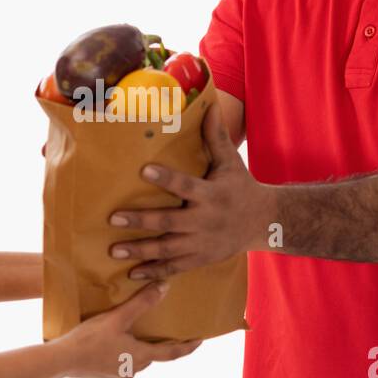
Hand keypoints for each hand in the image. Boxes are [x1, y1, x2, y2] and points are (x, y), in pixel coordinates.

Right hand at [53, 281, 201, 377]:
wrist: (60, 361)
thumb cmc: (90, 339)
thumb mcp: (118, 317)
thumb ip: (141, 302)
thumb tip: (164, 287)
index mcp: (140, 356)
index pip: (171, 353)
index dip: (187, 347)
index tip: (199, 341)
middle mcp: (130, 370)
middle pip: (150, 356)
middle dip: (157, 345)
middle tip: (162, 332)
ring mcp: (114, 376)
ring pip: (131, 361)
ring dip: (134, 350)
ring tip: (131, 336)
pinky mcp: (99, 376)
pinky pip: (113, 365)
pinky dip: (115, 355)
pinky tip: (105, 345)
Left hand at [107, 104, 274, 279]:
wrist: (263, 222)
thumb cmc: (240, 186)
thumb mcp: (230, 162)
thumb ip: (216, 137)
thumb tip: (209, 105)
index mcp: (211, 195)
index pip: (185, 185)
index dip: (166, 178)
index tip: (144, 170)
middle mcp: (205, 221)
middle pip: (169, 222)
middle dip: (140, 221)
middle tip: (113, 217)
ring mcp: (202, 243)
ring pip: (168, 249)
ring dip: (140, 250)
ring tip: (114, 249)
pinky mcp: (201, 259)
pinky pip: (175, 268)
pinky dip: (155, 271)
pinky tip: (132, 272)